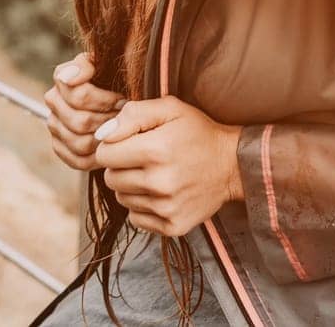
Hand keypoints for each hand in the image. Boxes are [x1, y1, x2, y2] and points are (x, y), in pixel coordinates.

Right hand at [44, 51, 125, 170]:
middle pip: (81, 122)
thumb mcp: (105, 63)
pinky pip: (78, 160)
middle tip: (125, 119)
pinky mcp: (60, 148)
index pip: (79, 96)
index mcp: (63, 79)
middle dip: (107, 121)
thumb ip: (86, 65)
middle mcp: (53, 102)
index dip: (105, 101)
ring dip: (105, 139)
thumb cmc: (114, 78)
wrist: (118, 93)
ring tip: (120, 131)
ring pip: (80, 143)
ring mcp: (55, 126)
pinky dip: (98, 156)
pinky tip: (112, 147)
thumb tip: (69, 79)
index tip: (122, 99)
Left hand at [94, 95, 242, 236]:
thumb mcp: (170, 109)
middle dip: (120, 166)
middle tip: (143, 158)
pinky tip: (160, 193)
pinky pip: (136, 219)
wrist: (233, 164)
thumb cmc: (198, 132)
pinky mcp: (173, 226)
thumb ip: (132, 114)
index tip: (130, 142)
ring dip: (131, 186)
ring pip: (122, 199)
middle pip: (110, 179)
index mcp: (155, 150)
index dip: (113, 146)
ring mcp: (167, 208)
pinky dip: (143, 207)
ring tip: (155, 174)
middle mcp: (159, 182)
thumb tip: (102, 135)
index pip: (104, 154)